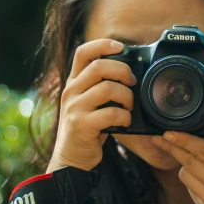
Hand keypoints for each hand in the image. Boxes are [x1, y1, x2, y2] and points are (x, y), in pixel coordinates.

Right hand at [47, 39, 136, 173]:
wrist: (71, 159)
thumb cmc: (87, 128)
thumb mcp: (89, 103)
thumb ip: (101, 86)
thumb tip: (131, 72)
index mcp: (74, 82)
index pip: (83, 52)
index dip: (103, 45)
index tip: (122, 47)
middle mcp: (71, 91)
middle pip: (99, 66)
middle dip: (123, 71)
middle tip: (132, 83)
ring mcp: (74, 108)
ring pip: (107, 88)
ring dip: (126, 96)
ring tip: (129, 106)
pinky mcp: (81, 125)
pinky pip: (110, 113)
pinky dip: (125, 117)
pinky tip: (125, 122)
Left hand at [151, 112, 203, 203]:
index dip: (185, 140)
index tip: (169, 132)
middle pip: (189, 163)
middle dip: (173, 148)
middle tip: (160, 137)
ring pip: (185, 177)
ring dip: (183, 165)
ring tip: (190, 158)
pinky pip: (190, 190)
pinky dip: (191, 180)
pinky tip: (200, 176)